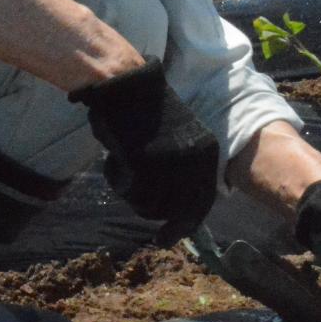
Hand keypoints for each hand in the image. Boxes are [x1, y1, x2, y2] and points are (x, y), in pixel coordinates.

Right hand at [72, 61, 220, 244]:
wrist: (125, 83)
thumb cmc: (146, 109)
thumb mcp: (178, 139)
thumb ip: (183, 170)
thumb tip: (178, 207)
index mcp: (206, 152)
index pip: (203, 201)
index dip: (188, 223)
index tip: (173, 236)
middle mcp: (193, 160)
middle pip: (180, 212)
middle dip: (169, 227)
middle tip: (160, 238)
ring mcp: (169, 162)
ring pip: (152, 206)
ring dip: (136, 197)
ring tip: (125, 172)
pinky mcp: (143, 162)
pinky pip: (131, 192)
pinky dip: (119, 182)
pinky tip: (114, 162)